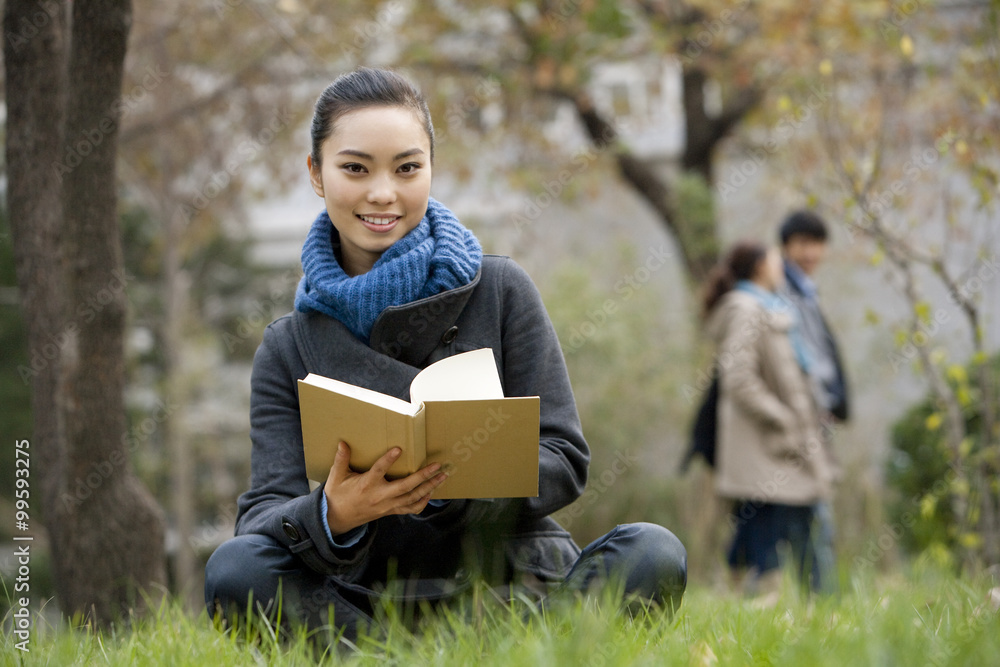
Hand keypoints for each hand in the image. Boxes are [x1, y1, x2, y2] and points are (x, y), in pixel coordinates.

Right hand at [324, 441, 447, 535]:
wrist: (338, 519)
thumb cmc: (338, 495)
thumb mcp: (336, 477)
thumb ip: (341, 460)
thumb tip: (342, 443)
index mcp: (366, 485)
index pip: (379, 470)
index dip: (389, 460)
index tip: (399, 449)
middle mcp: (380, 496)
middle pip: (405, 486)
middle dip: (423, 476)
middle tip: (437, 466)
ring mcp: (387, 505)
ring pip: (412, 498)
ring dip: (429, 487)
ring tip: (442, 477)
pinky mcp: (391, 511)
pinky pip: (411, 508)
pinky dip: (423, 502)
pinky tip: (431, 493)